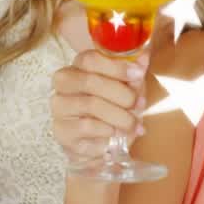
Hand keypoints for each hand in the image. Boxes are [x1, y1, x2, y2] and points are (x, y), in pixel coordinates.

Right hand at [50, 49, 147, 164]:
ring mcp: (59, 107)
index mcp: (77, 67)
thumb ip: (133, 74)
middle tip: (139, 105)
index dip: (116, 66)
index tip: (138, 74)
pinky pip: (88, 126)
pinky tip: (117, 135)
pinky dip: (109, 131)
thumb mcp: (127, 90)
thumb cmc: (112, 112)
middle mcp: (62, 84)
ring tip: (134, 125)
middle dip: (122, 94)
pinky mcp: (61, 130)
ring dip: (120, 116)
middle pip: (90, 81)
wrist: (99, 146)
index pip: (90, 59)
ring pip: (91, 105)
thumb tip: (144, 57)